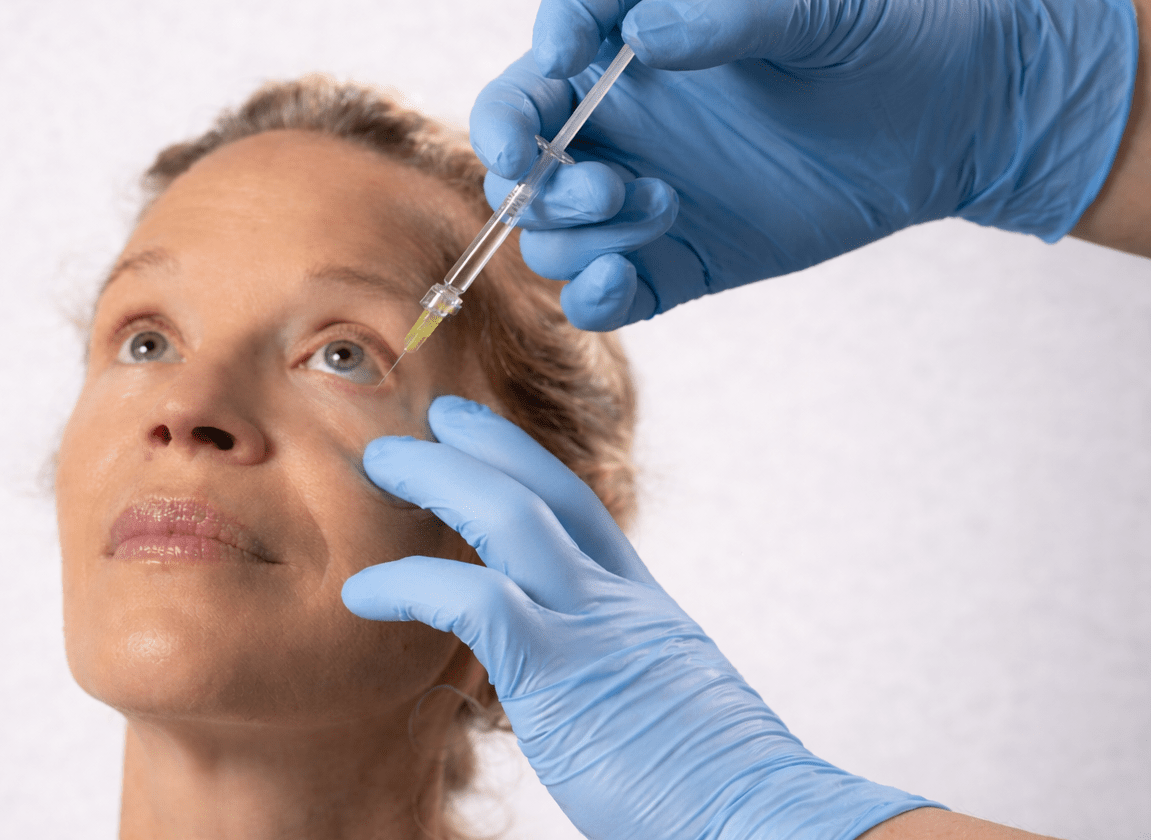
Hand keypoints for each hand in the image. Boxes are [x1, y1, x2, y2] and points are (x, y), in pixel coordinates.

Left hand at [344, 396, 937, 839]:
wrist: (767, 818)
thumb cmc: (716, 787)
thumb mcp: (667, 701)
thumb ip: (619, 669)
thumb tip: (586, 681)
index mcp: (642, 609)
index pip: (580, 506)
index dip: (523, 459)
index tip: (475, 431)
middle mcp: (620, 602)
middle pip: (544, 490)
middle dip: (477, 446)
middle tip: (424, 421)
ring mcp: (594, 629)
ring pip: (510, 518)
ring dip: (438, 480)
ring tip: (381, 465)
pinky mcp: (563, 674)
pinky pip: (474, 601)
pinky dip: (410, 585)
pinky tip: (365, 594)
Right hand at [472, 0, 1138, 329]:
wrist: (955, 114)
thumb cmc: (886, 30)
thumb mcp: (817, 8)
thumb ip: (726, 16)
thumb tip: (640, 38)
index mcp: (629, 50)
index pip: (541, 65)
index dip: (534, 72)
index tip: (570, 62)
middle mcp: (621, 124)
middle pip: (519, 157)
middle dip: (539, 174)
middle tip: (610, 180)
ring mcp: (642, 196)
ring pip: (549, 230)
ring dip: (575, 231)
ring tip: (662, 204)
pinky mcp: (677, 262)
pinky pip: (602, 295)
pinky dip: (590, 299)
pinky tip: (621, 282)